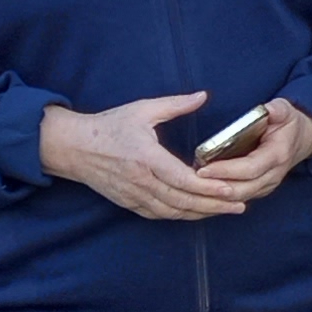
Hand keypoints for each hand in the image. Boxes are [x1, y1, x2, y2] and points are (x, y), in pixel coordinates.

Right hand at [39, 92, 238, 221]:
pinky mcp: (128, 203)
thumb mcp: (142, 110)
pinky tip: (199, 213)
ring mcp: (133, 195)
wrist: (72, 147)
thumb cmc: (108, 126)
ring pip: (172, 211)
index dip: (208, 187)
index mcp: (145, 158)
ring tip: (226, 210)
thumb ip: (175, 104)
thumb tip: (203, 95)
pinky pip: (159, 214)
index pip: (181, 179)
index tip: (231, 189)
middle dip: (213, 205)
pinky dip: (181, 216)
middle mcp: (140, 181)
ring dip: (201, 213)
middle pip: (182, 200)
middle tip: (240, 205)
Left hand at [191, 98, 311, 207]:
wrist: (302, 140)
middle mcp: (273, 175)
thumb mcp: (286, 110)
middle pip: (242, 190)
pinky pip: (239, 199)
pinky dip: (221, 199)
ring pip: (239, 198)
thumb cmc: (289, 124)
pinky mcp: (259, 190)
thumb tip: (268, 109)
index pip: (250, 168)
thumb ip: (277, 109)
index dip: (226, 171)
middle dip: (216, 189)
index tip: (203, 169)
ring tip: (193, 189)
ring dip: (217, 197)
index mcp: (277, 155)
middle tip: (191, 183)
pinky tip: (203, 194)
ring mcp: (267, 185)